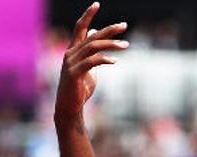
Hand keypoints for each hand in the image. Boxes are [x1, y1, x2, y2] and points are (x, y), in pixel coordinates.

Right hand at [54, 2, 128, 119]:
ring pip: (93, 47)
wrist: (70, 107)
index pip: (79, 27)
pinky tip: (115, 61)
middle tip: (124, 25)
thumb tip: (93, 33)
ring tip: (126, 45)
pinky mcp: (74, 74)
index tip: (96, 4)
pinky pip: (91, 62)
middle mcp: (70, 53)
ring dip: (111, 45)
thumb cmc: (80, 87)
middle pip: (91, 36)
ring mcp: (71, 63)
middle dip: (108, 29)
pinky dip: (104, 59)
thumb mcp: (87, 66)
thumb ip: (91, 51)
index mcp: (73, 50)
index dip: (87, 15)